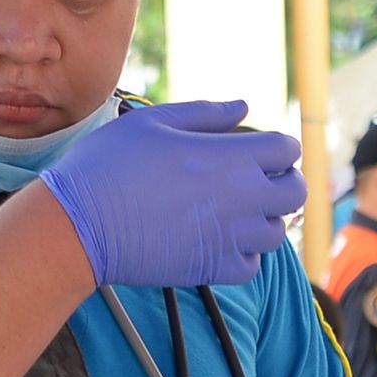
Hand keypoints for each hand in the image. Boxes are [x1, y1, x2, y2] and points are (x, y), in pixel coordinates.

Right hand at [37, 99, 303, 287]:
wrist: (81, 224)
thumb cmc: (109, 165)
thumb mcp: (155, 122)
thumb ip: (206, 114)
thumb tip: (243, 107)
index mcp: (231, 156)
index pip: (288, 149)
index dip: (279, 146)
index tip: (262, 148)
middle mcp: (242, 199)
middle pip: (295, 193)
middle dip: (285, 182)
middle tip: (260, 179)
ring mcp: (231, 238)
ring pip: (277, 232)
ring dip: (265, 218)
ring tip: (236, 210)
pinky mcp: (215, 269)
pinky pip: (252, 265)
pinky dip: (246, 253)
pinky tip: (222, 239)